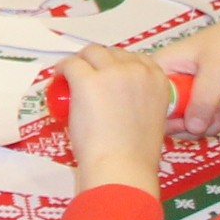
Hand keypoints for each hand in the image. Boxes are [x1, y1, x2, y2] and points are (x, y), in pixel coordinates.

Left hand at [55, 45, 176, 191]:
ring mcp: (112, 73)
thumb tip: (119, 98)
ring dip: (81, 61)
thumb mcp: (151, 119)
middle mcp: (138, 71)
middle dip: (99, 62)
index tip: (108, 72)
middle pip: (113, 53)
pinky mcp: (87, 80)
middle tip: (87, 75)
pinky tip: (60, 77)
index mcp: (159, 81)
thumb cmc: (135, 154)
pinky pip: (70, 64)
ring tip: (71, 74)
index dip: (119, 64)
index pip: (138, 59)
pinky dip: (63, 69)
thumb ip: (141, 102)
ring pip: (91, 53)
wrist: (121, 167)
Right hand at [172, 0, 219, 139]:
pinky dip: (215, 123)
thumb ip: (203, 100)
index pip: (151, 101)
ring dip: (208, 125)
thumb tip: (193, 128)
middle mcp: (168, 84)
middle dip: (192, 125)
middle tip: (213, 119)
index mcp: (160, 68)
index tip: (189, 123)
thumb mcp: (216, 71)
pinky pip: (199, 124)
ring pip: (184, 125)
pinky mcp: (198, 104)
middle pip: (166, 118)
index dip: (167, 118)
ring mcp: (183, 96)